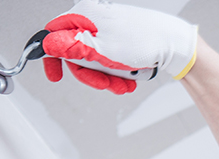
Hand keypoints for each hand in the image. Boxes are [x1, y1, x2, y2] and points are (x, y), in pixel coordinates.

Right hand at [42, 0, 197, 93]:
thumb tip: (46, 45)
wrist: (172, 44)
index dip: (52, 57)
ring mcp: (107, 31)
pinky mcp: (119, 41)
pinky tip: (129, 79)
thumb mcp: (101, 49)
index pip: (54, 34)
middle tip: (105, 84)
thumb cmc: (143, 42)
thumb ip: (71, 48)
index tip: (55, 76)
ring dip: (108, 78)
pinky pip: (110, 61)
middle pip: (77, 53)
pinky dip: (117, 74)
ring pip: (95, 61)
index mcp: (84, 14)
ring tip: (123, 84)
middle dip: (91, 75)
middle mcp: (94, 20)